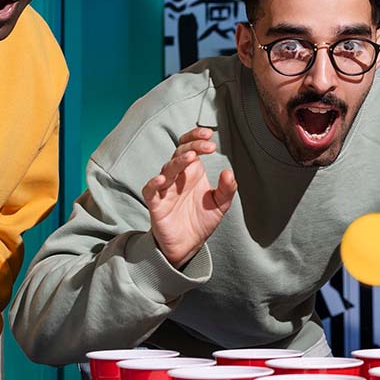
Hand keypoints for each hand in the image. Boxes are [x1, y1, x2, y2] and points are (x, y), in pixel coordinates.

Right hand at [143, 127, 237, 268]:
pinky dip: (154, 184)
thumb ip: (227, 189)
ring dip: (178, 162)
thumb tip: (228, 172)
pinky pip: (150, 190)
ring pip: (167, 169)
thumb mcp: (220, 204)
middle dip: (193, 146)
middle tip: (208, 145)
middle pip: (179, 153)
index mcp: (192, 173)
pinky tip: (162, 179)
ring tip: (191, 157)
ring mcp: (166, 190)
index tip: (209, 134)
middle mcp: (178, 177)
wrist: (188, 245)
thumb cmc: (201, 221)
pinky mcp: (156, 204)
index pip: (190, 147)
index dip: (196, 137)